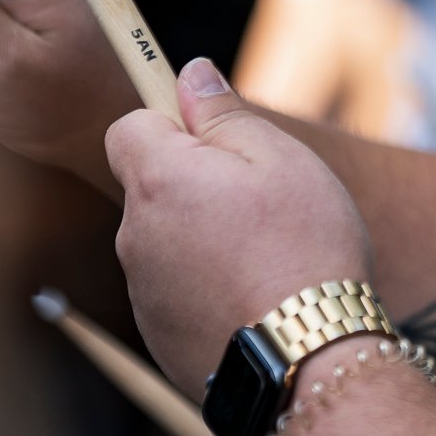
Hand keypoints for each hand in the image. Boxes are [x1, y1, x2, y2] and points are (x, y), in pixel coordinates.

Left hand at [108, 58, 371, 398]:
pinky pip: (177, 291)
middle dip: (196, 184)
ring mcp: (142, 293)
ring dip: (204, 238)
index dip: (172, 123)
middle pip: (152, 187)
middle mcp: (134, 235)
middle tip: (263, 203)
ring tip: (269, 259)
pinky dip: (209, 288)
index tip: (218, 138)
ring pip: (167, 241)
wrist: (305, 362)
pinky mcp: (158, 337)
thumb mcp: (279, 159)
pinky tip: (257, 300)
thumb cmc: (301, 246)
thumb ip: (224, 113)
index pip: (129, 126)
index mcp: (158, 180)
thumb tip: (189, 73)